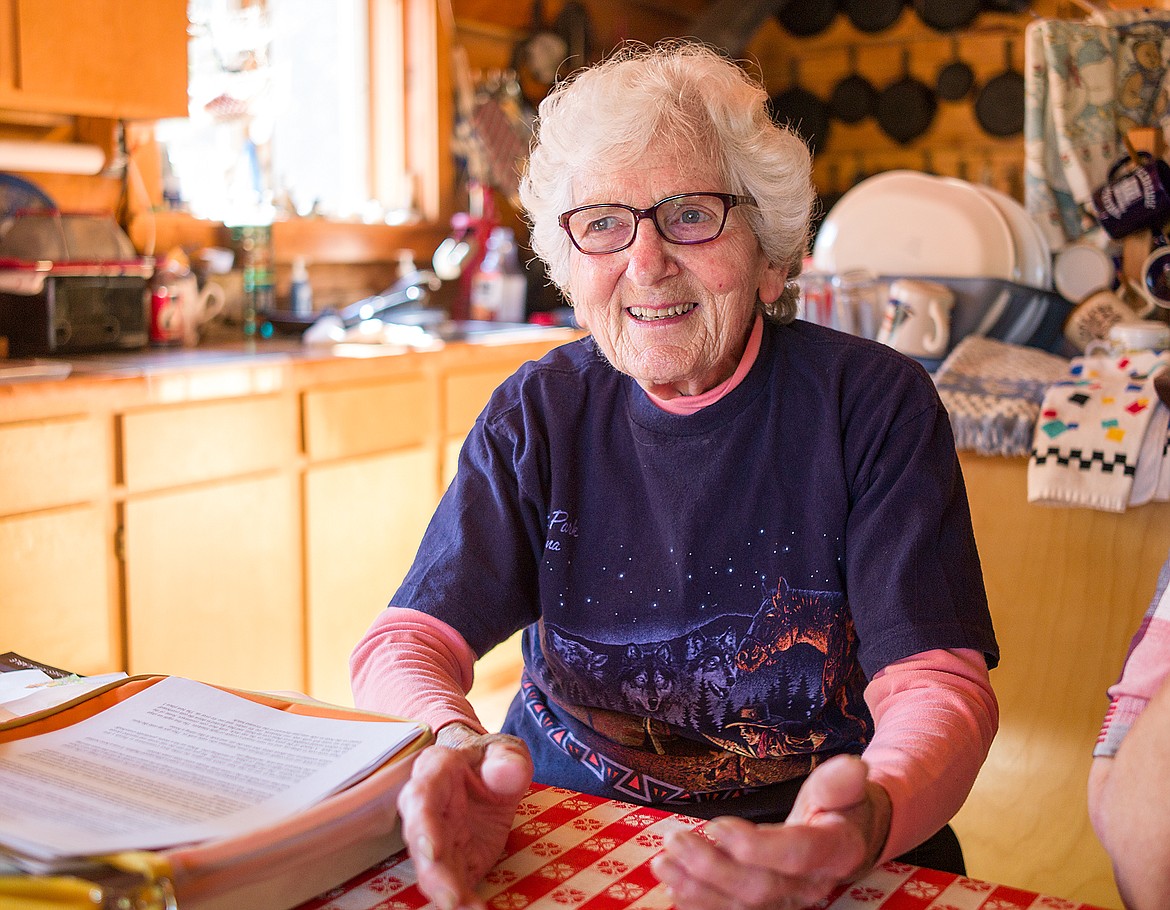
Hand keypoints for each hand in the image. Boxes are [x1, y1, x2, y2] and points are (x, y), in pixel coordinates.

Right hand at [397, 723, 533, 909]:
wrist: (492, 777)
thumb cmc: (492, 762)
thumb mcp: (506, 752)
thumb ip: (507, 760)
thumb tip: (504, 773)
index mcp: (436, 772)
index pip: (422, 795)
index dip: (423, 824)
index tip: (432, 850)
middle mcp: (426, 808)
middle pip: (420, 840)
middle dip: (432, 871)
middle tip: (450, 898)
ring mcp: (436, 838)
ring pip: (431, 868)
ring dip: (445, 892)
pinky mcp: (452, 862)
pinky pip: (453, 883)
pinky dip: (463, 900)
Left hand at [649, 755, 890, 909]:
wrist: (849, 840)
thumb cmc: (840, 808)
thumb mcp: (844, 789)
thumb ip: (840, 782)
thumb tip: (853, 766)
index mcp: (834, 852)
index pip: (796, 855)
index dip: (756, 847)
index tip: (716, 826)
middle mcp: (811, 886)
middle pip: (760, 888)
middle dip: (711, 866)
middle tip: (674, 839)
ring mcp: (787, 903)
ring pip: (741, 907)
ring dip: (696, 888)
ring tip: (662, 862)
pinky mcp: (767, 907)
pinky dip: (700, 903)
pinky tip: (673, 885)